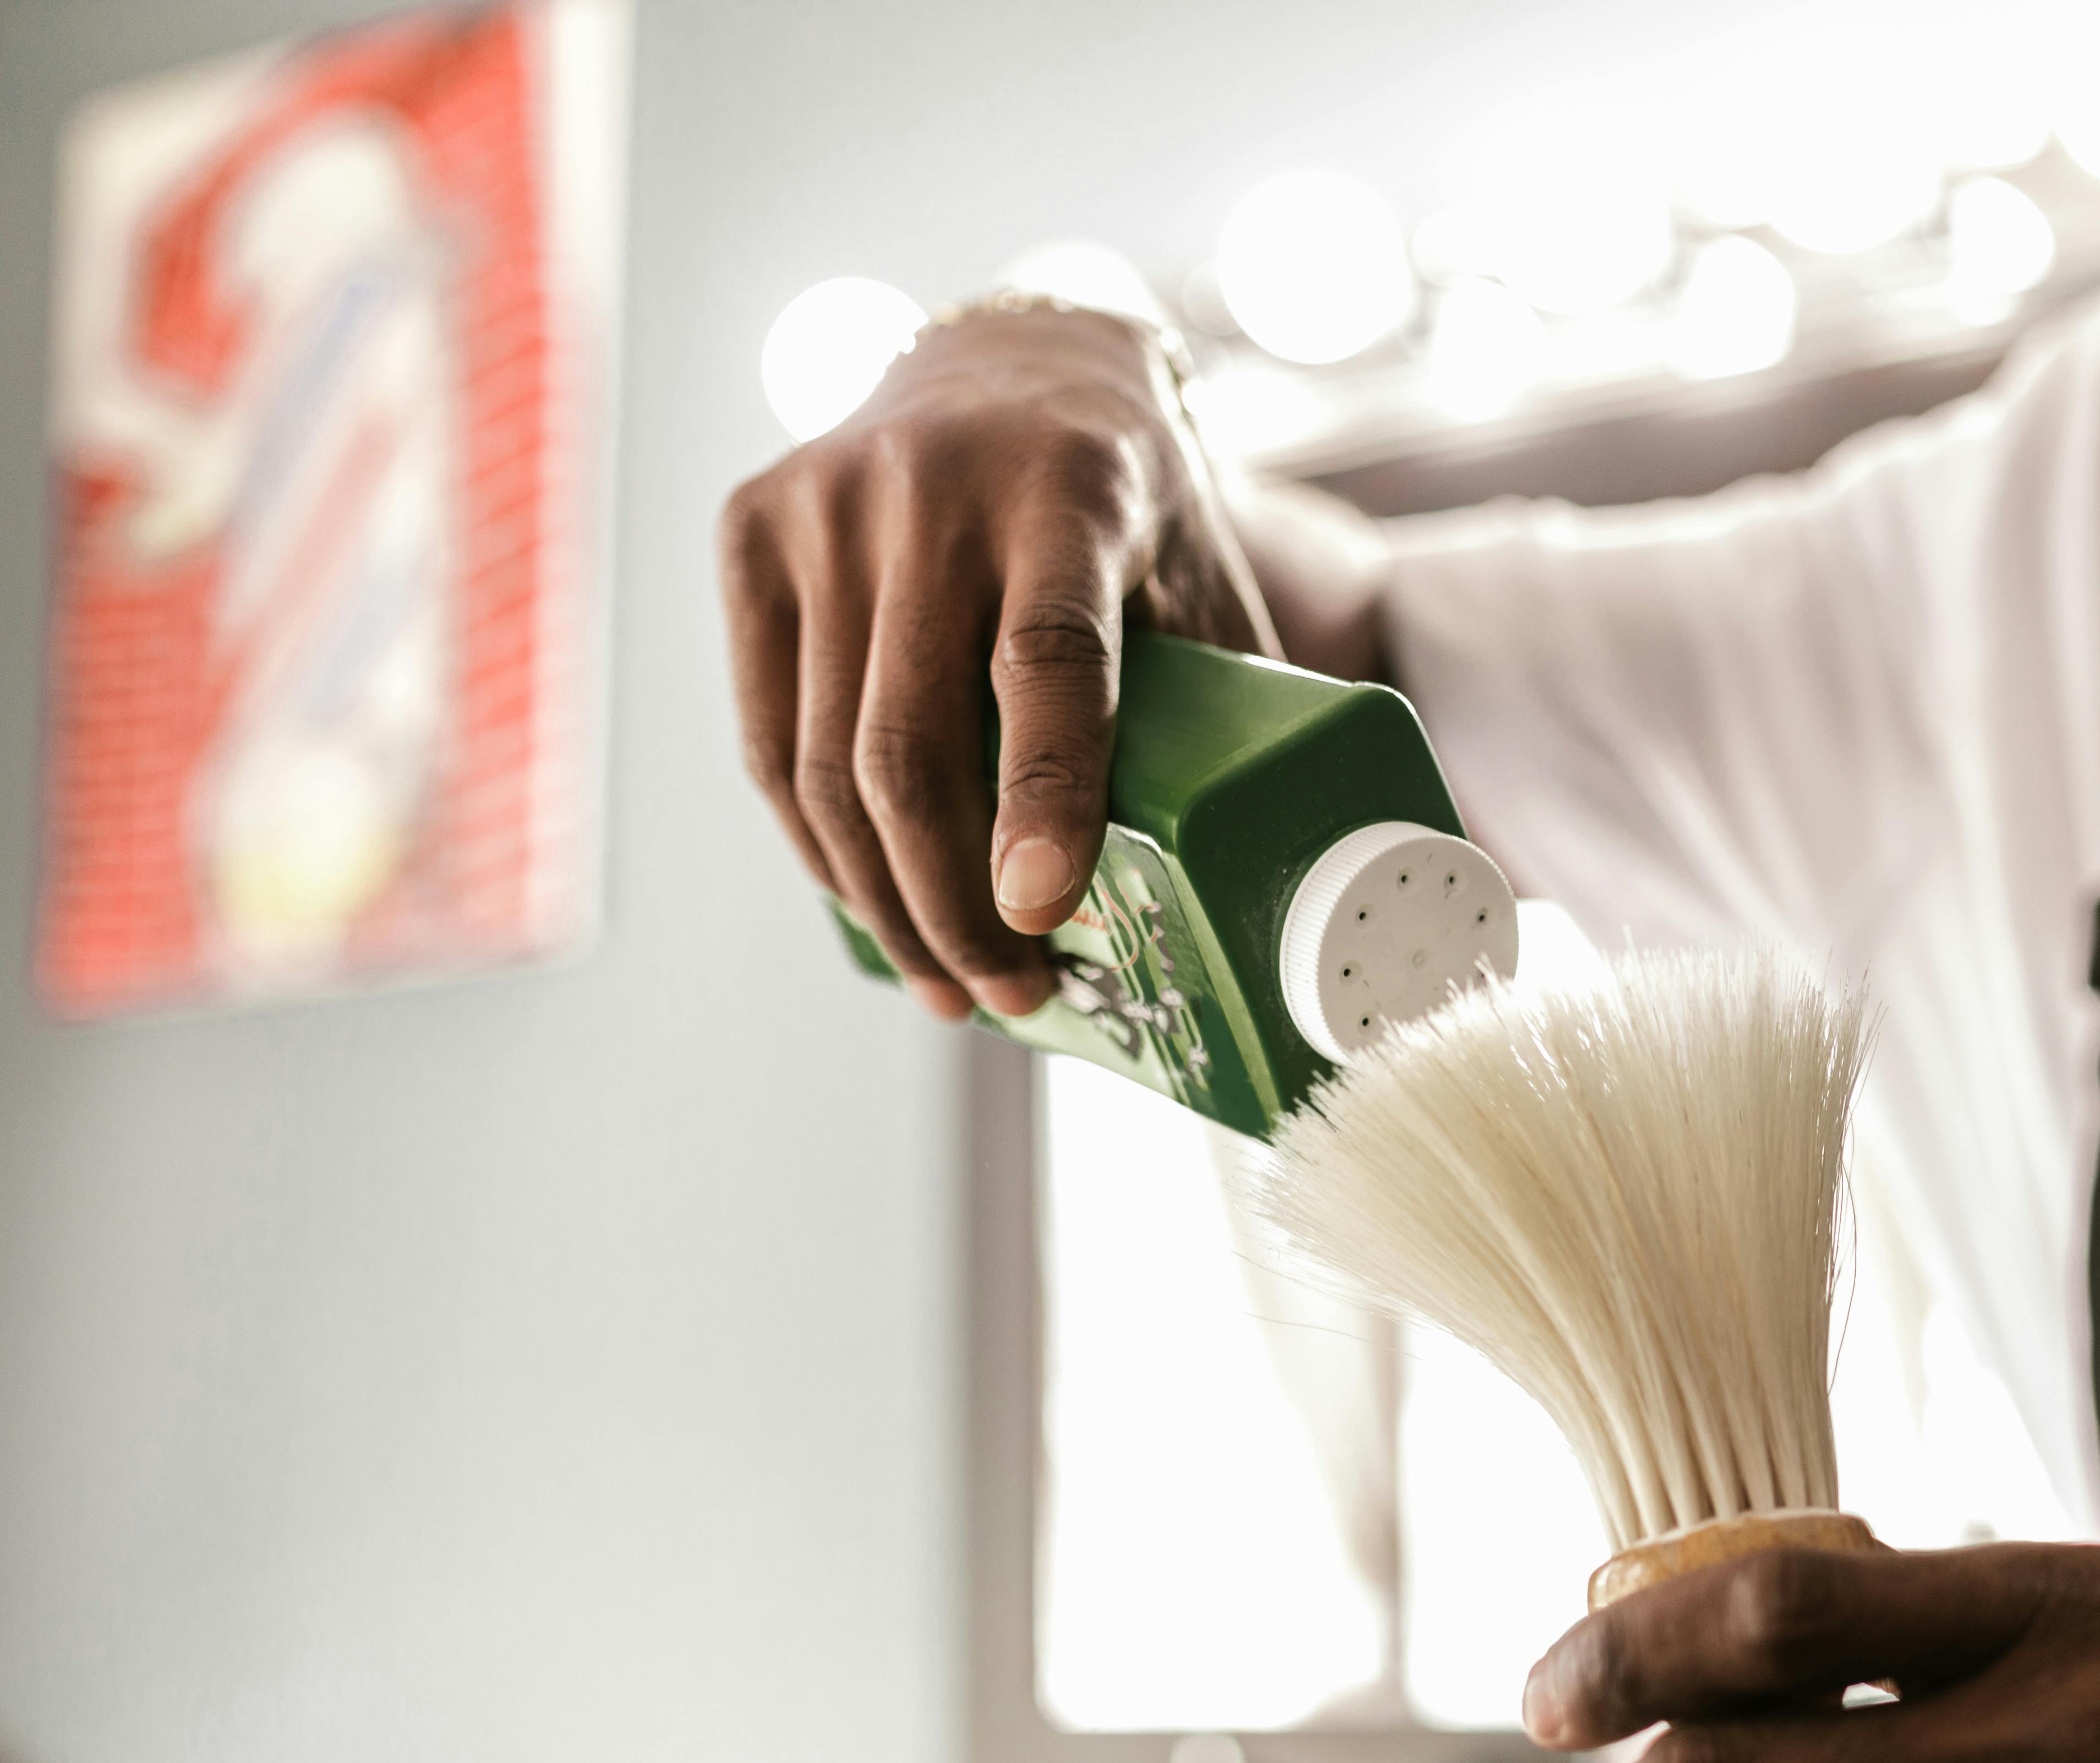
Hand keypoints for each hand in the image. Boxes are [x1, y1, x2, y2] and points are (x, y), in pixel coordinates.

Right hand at [715, 303, 1268, 1021]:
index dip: (1043, 799)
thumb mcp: (1202, 572)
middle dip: (955, 907)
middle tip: (1010, 996)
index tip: (1040, 914)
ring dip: (886, 903)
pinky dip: (819, 846)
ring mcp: (823, 506)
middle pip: (912, 745)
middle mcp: (929, 488)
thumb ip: (1227, 699)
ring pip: (829, 764)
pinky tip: (873, 909)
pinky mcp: (751, 532)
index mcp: (1071, 489)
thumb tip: (1281, 883)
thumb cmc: (1134, 507)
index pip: (1048, 661)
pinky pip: (771, 735)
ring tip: (949, 983)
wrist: (1014, 362)